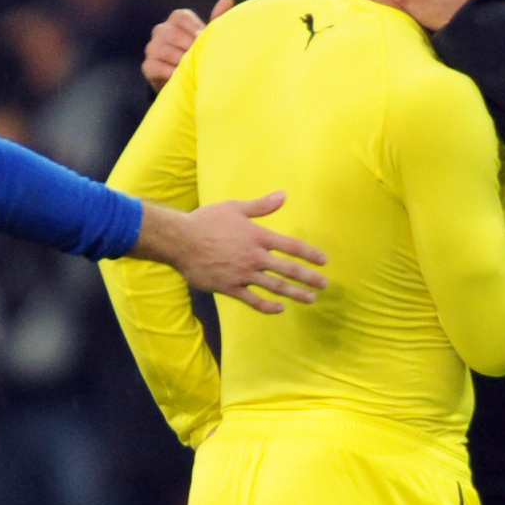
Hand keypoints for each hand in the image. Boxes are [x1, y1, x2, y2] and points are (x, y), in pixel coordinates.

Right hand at [132, 193, 327, 313]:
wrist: (179, 240)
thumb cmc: (206, 221)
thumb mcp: (234, 208)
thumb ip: (261, 206)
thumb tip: (283, 195)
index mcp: (257, 236)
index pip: (292, 247)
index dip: (310, 254)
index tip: (323, 261)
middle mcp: (254, 257)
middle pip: (289, 270)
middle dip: (309, 278)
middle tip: (324, 285)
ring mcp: (243, 274)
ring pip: (275, 287)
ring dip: (296, 294)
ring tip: (310, 299)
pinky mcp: (230, 288)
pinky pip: (254, 301)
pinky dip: (268, 306)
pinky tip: (280, 309)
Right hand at [141, 0, 234, 89]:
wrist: (186, 81)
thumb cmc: (198, 54)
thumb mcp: (207, 38)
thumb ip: (216, 20)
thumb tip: (227, 0)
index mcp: (176, 21)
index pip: (180, 17)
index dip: (193, 28)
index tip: (203, 38)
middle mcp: (160, 31)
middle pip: (171, 33)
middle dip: (187, 45)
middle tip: (200, 56)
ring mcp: (152, 48)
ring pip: (162, 50)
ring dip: (179, 59)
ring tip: (192, 68)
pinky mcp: (148, 66)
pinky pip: (155, 66)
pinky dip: (168, 72)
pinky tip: (180, 76)